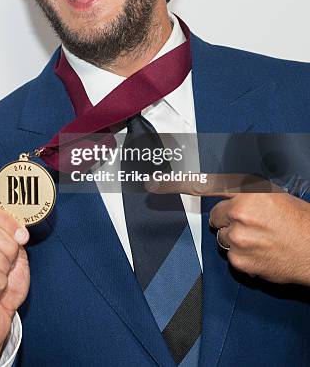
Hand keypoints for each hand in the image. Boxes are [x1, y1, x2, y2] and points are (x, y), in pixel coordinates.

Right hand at [0, 204, 29, 365]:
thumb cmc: (2, 287)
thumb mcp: (12, 254)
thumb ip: (12, 235)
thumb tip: (19, 228)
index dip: (7, 221)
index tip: (21, 236)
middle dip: (7, 246)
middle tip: (9, 263)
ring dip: (3, 267)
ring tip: (0, 279)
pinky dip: (0, 282)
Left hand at [147, 174, 309, 284]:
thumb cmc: (298, 220)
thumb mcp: (271, 193)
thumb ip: (243, 189)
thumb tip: (222, 184)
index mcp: (246, 193)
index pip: (204, 184)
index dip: (174, 183)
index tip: (151, 184)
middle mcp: (239, 214)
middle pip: (216, 218)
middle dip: (229, 220)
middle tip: (253, 224)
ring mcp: (238, 240)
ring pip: (222, 238)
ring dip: (236, 239)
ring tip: (261, 239)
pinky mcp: (241, 262)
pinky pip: (231, 257)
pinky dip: (243, 256)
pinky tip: (262, 252)